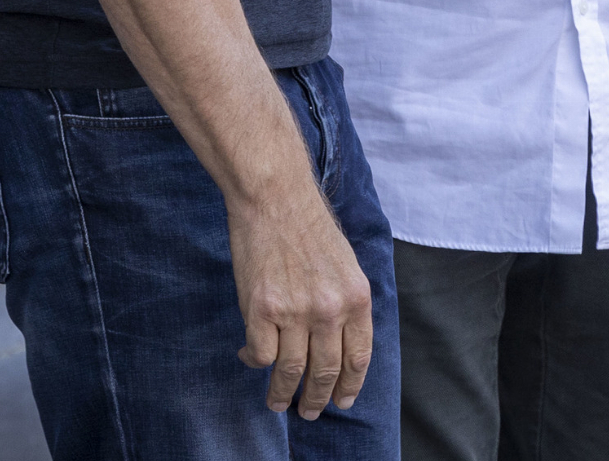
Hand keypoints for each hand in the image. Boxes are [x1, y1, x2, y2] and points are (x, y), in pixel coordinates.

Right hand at [229, 189, 374, 418]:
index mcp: (357, 298)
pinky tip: (250, 359)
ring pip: (290, 372)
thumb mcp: (346, 265)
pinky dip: (254, 363)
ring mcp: (295, 312)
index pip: (358, 358)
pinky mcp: (261, 310)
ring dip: (282, 394)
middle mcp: (330, 310)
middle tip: (309, 411)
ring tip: (277, 402)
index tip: (342, 401)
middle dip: (316, 398)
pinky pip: (260, 355)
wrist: (275, 197)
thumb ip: (346, 304)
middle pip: (325, 372)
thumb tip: (338, 345)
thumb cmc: (308, 226)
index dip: (349, 386)